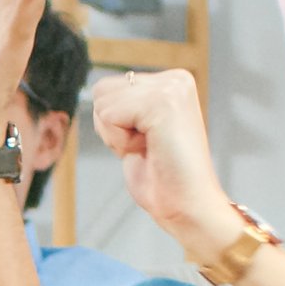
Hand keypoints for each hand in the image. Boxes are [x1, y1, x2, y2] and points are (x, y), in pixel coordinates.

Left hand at [93, 70, 234, 251]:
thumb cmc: (163, 178)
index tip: (147, 142)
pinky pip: (109, 116)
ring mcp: (171, 89)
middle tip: (147, 147)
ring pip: (102, 102)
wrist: (187, 206)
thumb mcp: (137, 130)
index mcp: (172, 82)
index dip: (114, 124)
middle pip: (101, 91)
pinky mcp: (163, 103)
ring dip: (116, 135)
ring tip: (149, 148)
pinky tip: (149, 150)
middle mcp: (175, 79)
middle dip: (112, 127)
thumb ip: (123, 106)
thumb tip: (97, 89)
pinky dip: (119, 141)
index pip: (107, 88)